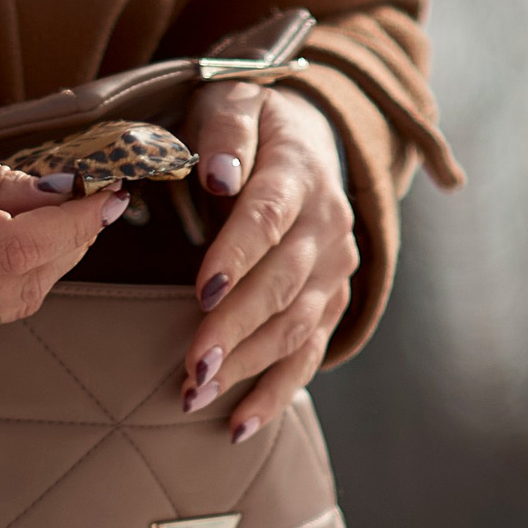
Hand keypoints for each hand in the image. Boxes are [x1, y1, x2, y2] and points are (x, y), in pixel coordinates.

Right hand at [0, 124, 123, 350]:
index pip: (14, 247)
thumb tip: (56, 190)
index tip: (104, 196)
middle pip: (24, 280)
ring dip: (48, 261)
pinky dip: (10, 276)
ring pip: (13, 302)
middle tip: (93, 200)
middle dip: (71, 240)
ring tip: (58, 217)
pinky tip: (10, 245)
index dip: (71, 227)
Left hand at [178, 83, 357, 438]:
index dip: (237, 257)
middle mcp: (327, 229)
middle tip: (193, 368)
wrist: (305, 142)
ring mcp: (334, 274)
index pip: (268, 219)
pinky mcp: (330, 306)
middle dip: (236, 330)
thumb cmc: (251, 126)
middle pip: (282, 286)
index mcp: (300, 174)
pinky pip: (306, 357)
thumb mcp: (235, 101)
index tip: (203, 292)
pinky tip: (238, 426)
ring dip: (246, 369)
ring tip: (196, 396)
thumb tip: (220, 175)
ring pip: (294, 329)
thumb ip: (226, 133)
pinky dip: (274, 395)